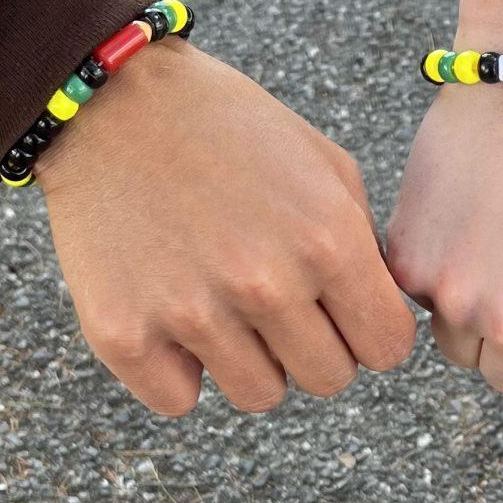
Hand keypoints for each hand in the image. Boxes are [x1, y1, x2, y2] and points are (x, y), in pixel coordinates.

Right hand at [36, 39, 415, 414]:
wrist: (114, 102)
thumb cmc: (234, 131)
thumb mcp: (327, 167)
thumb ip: (365, 248)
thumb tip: (380, 316)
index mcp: (328, 241)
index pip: (388, 347)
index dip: (373, 330)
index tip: (347, 311)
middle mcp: (265, 283)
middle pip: (329, 379)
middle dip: (316, 347)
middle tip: (284, 304)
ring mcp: (192, 313)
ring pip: (260, 395)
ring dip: (253, 361)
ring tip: (228, 303)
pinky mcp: (123, 334)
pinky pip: (179, 400)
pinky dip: (181, 369)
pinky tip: (174, 315)